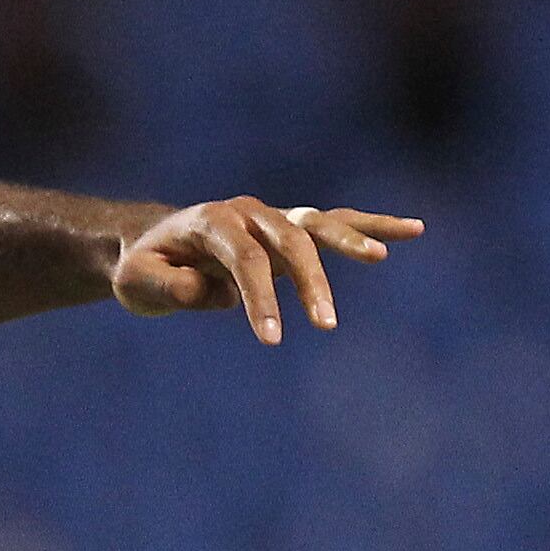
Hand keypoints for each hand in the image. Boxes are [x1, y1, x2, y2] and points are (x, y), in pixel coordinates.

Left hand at [112, 199, 426, 342]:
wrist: (148, 245)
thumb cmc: (142, 268)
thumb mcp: (137, 282)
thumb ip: (169, 288)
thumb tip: (210, 293)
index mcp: (211, 222)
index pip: (245, 260)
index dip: (259, 298)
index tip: (272, 338)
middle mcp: (247, 212)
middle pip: (289, 242)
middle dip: (309, 282)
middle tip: (326, 325)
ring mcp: (270, 217)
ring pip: (318, 225)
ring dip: (350, 242)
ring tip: (382, 257)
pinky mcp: (287, 229)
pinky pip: (333, 223)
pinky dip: (371, 225)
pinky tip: (412, 230)